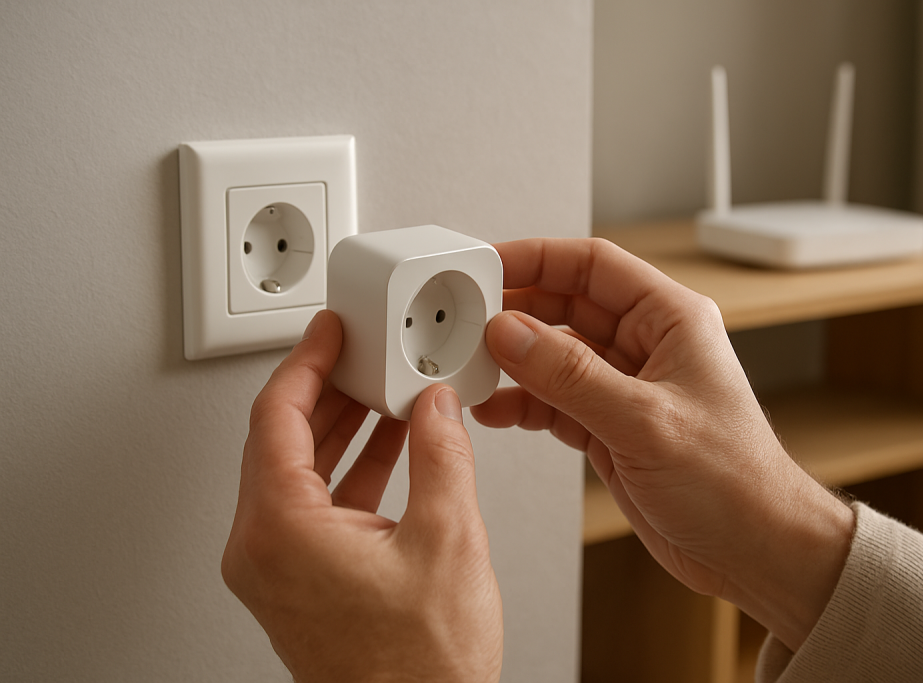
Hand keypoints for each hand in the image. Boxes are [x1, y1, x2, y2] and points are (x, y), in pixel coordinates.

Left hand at [222, 310, 502, 682]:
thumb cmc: (420, 669)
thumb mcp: (446, 539)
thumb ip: (441, 455)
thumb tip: (437, 406)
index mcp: (280, 529)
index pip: (278, 416)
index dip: (307, 361)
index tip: (329, 330)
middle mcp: (263, 549)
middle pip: (282, 440)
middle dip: (329, 390)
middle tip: (362, 352)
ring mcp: (277, 569)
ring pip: (300, 471)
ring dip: (343, 428)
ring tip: (385, 392)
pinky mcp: (300, 582)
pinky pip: (316, 505)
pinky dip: (351, 469)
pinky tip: (391, 446)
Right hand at [471, 238, 852, 651]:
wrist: (754, 551)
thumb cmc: (736, 482)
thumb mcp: (645, 420)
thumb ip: (571, 376)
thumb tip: (511, 333)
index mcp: (671, 320)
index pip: (593, 266)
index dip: (537, 258)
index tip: (488, 263)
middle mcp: (647, 347)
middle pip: (567, 305)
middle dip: (516, 310)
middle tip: (467, 317)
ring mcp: (626, 388)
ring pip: (554, 355)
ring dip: (513, 362)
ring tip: (472, 367)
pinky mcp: (610, 427)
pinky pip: (554, 401)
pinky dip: (522, 403)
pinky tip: (495, 408)